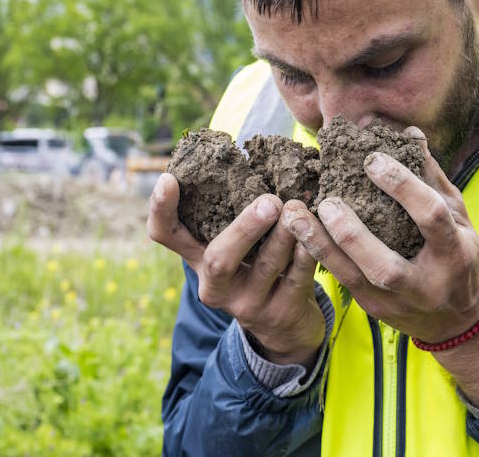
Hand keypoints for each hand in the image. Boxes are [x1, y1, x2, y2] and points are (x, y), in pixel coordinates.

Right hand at [146, 173, 325, 365]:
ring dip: (284, 234)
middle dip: (245, 228)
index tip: (168, 179)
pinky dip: (308, 252)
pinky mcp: (280, 313)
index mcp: (198, 257)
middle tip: (270, 201)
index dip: (161, 208)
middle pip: (220, 259)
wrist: (284, 326)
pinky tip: (317, 232)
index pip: (165, 234)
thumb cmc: (258, 265)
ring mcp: (247, 304)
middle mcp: (215, 284)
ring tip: (299, 208)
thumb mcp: (237, 244)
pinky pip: (297, 279)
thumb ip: (233, 210)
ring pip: (266, 267)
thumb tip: (251, 153)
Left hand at [287, 127, 478, 343]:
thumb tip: (410, 135)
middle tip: (327, 199)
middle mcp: (425, 284)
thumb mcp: (458, 218)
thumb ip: (433, 180)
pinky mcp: (373, 308)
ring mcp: (396, 302)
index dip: (403, 186)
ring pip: (353, 278)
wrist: (455, 321)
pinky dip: (319, 254)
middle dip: (352, 232)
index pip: (430, 217)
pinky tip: (298, 232)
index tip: (372, 160)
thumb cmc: (458, 256)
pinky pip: (342, 281)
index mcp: (455, 254)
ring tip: (294, 216)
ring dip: (321, 245)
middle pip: (384, 265)